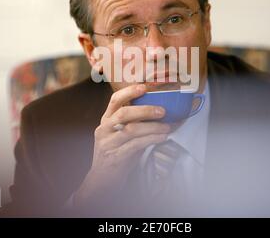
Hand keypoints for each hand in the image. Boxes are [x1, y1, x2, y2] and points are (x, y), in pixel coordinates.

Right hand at [73, 84, 170, 207]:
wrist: (102, 181)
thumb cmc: (117, 154)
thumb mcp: (123, 136)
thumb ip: (136, 124)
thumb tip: (163, 113)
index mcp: (106, 120)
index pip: (114, 101)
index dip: (128, 92)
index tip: (144, 87)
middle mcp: (104, 129)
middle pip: (123, 113)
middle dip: (145, 110)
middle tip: (163, 110)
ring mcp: (108, 144)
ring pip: (131, 130)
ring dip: (152, 127)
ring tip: (167, 127)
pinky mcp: (115, 157)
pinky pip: (135, 145)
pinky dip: (151, 139)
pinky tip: (162, 137)